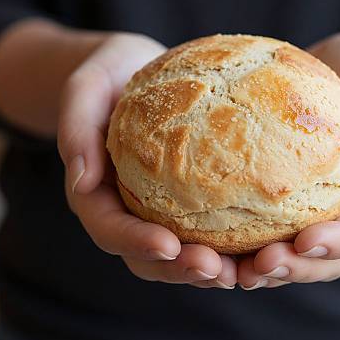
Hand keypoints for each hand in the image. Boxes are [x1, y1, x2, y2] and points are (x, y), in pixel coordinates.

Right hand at [57, 32, 236, 288]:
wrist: (132, 69)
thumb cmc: (106, 75)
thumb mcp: (84, 88)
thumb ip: (76, 129)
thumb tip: (82, 180)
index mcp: (97, 193)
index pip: (111, 229)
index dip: (137, 243)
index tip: (168, 246)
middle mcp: (128, 209)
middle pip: (149, 257)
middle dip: (181, 269)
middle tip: (216, 271)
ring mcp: (158, 207)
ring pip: (181, 252)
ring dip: (210, 267)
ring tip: (245, 270)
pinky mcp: (186, 197)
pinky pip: (207, 225)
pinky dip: (230, 240)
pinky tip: (263, 240)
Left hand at [238, 32, 339, 288]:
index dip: (338, 244)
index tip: (305, 242)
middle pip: (327, 259)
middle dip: (295, 268)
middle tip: (258, 268)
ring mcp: (316, 209)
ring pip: (293, 254)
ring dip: (263, 268)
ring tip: (227, 270)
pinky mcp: (286, 199)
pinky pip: (265, 227)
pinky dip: (241, 242)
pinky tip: (208, 242)